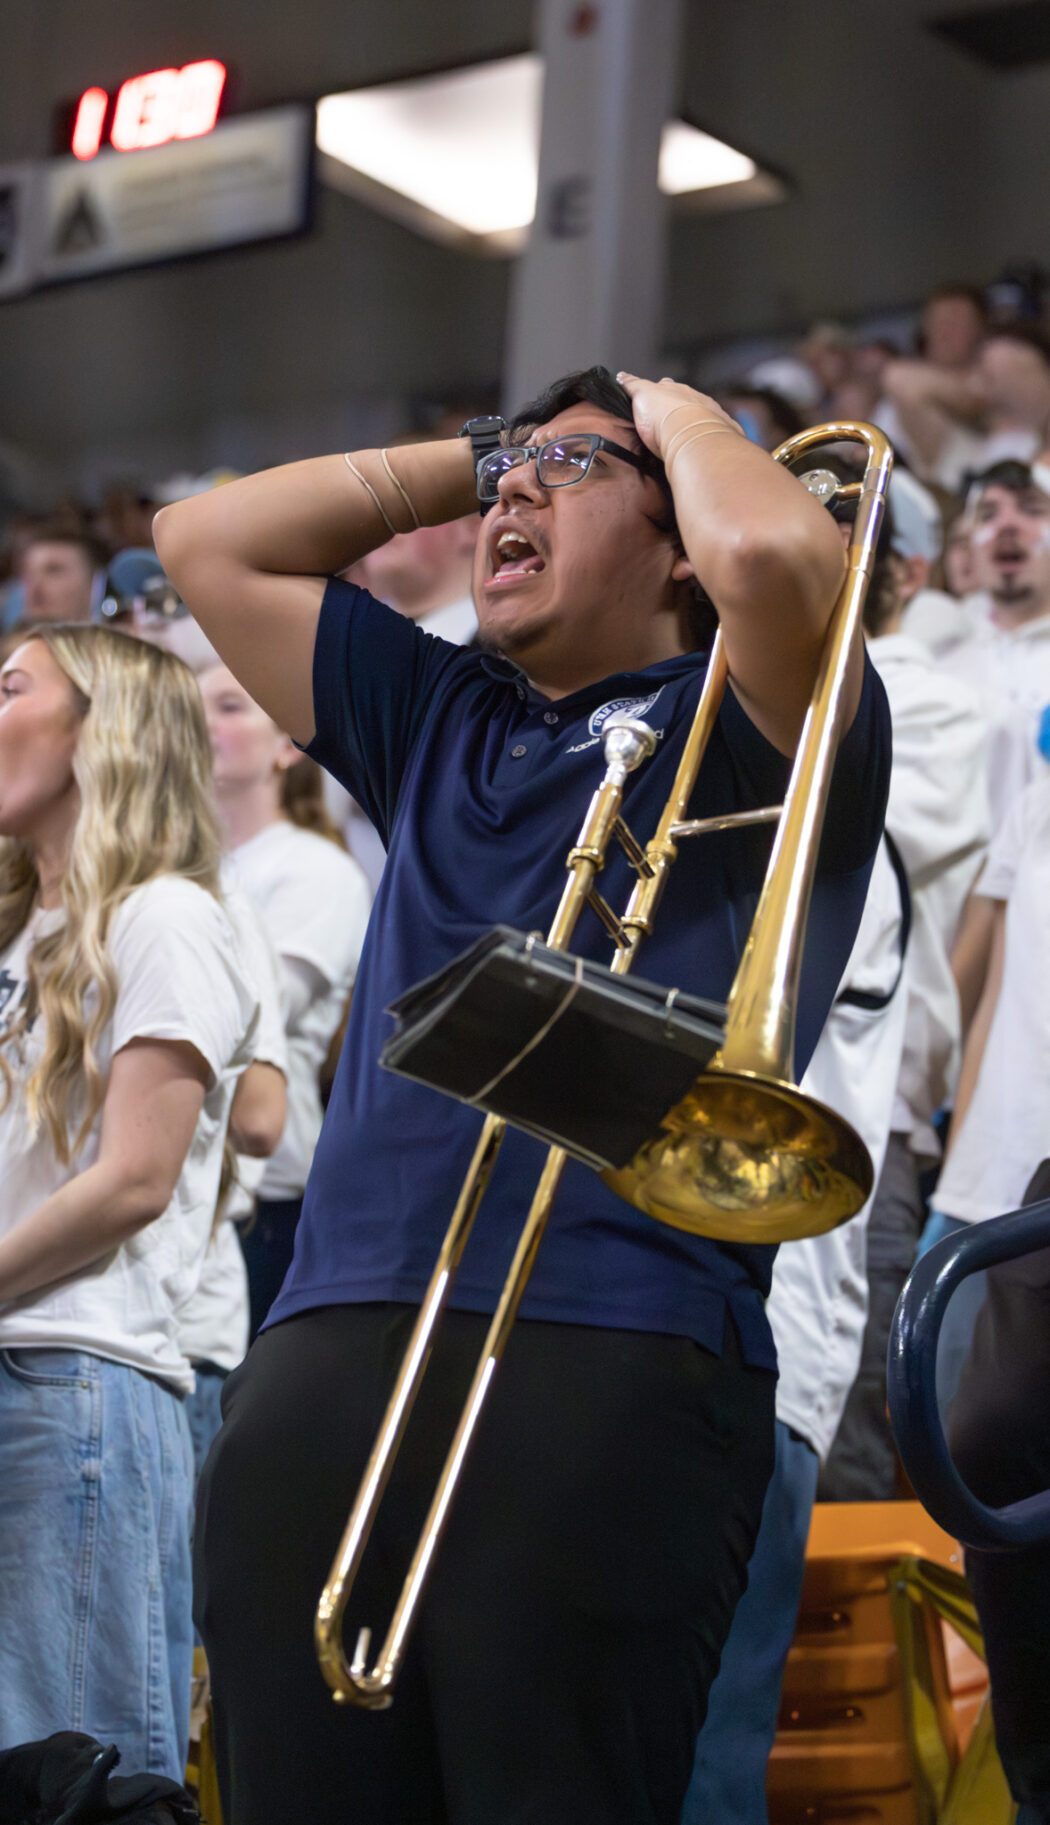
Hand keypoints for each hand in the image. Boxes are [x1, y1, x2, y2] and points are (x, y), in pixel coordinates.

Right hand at [616, 373, 740, 460]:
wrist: (692, 435)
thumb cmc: (665, 416)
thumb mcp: (641, 395)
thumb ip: (632, 385)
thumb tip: (622, 376)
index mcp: (673, 389)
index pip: (664, 386)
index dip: (658, 391)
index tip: (654, 398)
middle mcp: (693, 397)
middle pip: (685, 399)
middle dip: (678, 406)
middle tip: (669, 420)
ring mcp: (709, 412)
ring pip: (701, 412)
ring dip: (694, 421)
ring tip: (685, 435)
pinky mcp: (721, 429)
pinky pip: (715, 429)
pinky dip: (708, 434)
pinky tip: (701, 443)